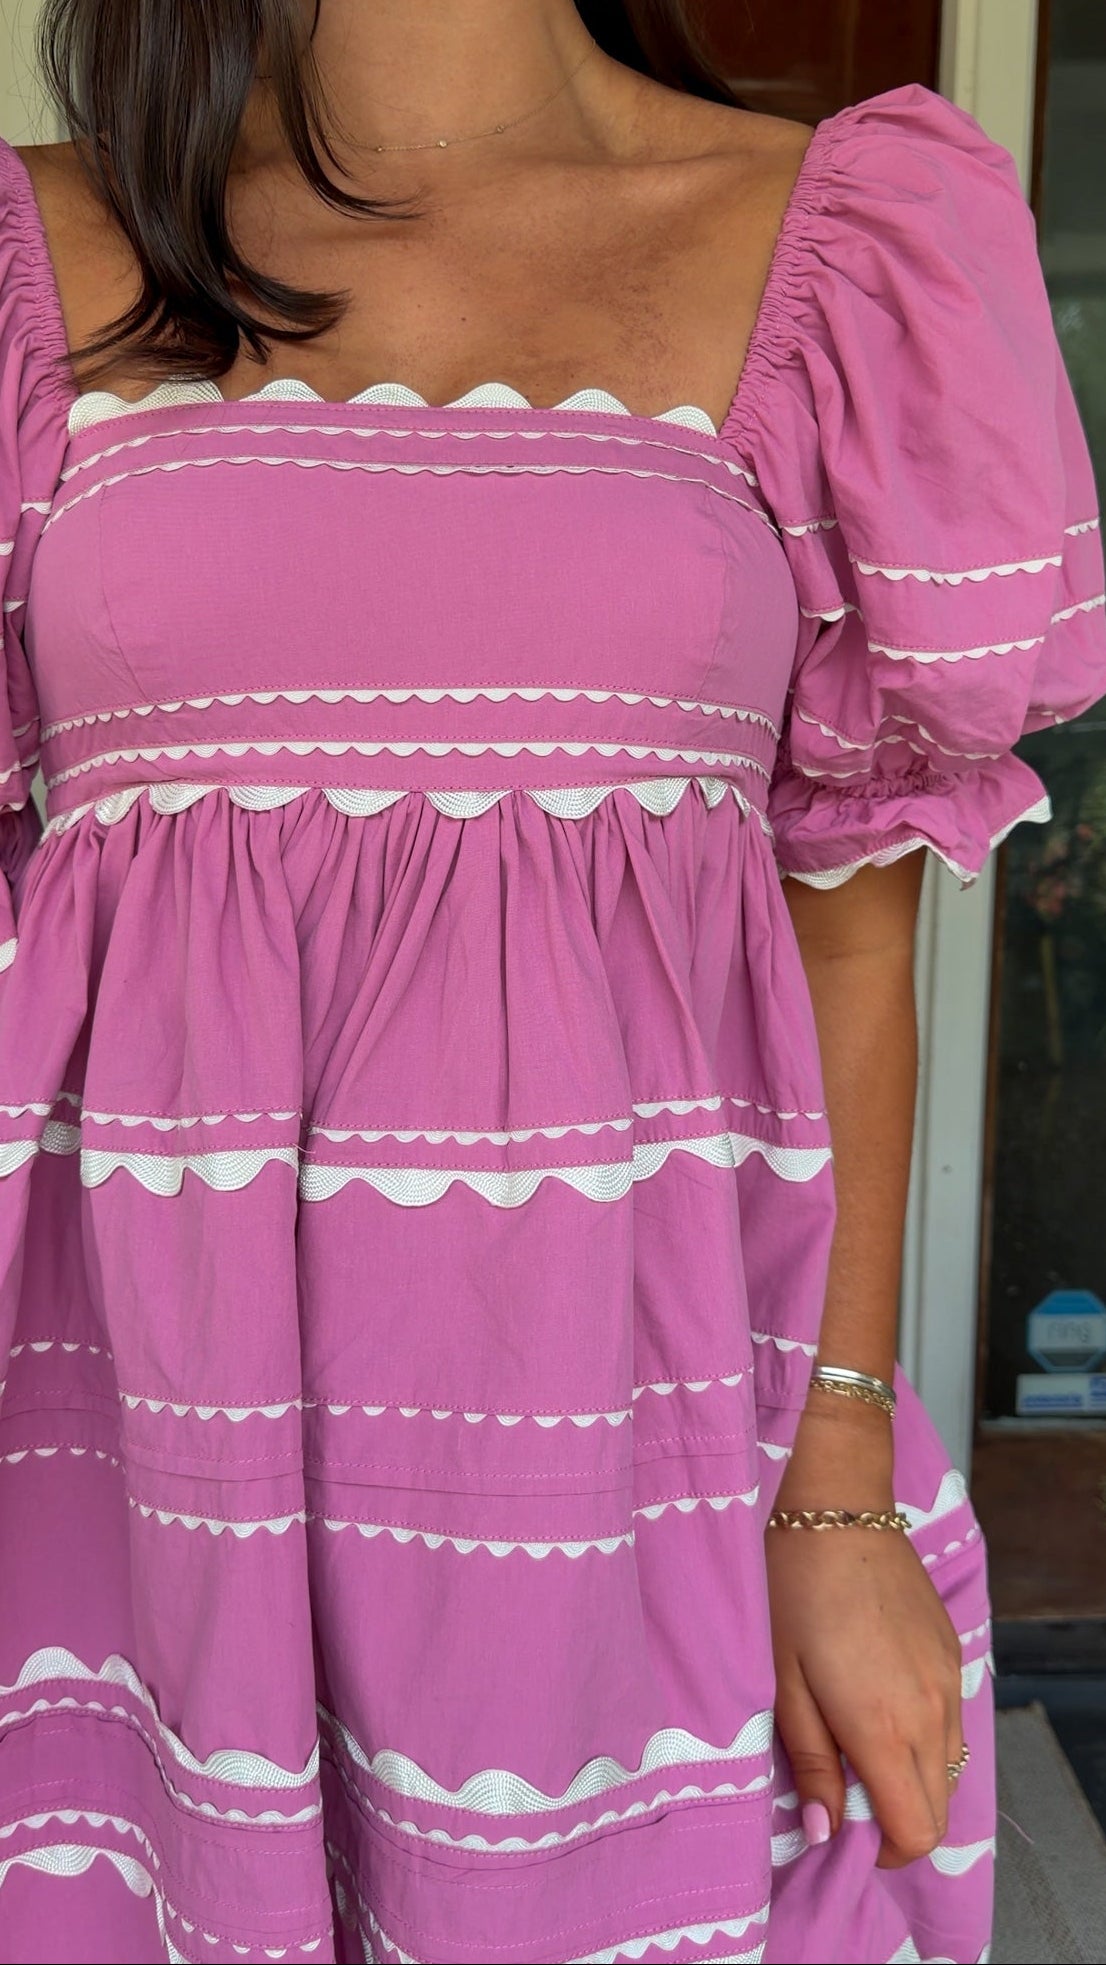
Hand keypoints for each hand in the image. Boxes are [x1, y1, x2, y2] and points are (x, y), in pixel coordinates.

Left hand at [766, 1401, 964, 1867]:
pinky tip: (879, 1702)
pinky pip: (952, 1722)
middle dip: (897, 1819)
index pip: (915, 1831)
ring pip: (949, 1768)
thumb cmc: (792, 1593)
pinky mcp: (954, 1653)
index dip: (883, 1849)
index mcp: (885, 1728)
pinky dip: (924, 1737)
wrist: (835, 1510)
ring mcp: (950, 1680)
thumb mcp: (783, 1683)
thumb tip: (825, 1830)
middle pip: (938, 1808)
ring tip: (857, 1744)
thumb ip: (811, 1762)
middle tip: (845, 1790)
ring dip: (912, 1779)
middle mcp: (931, 1712)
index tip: (845, 1829)